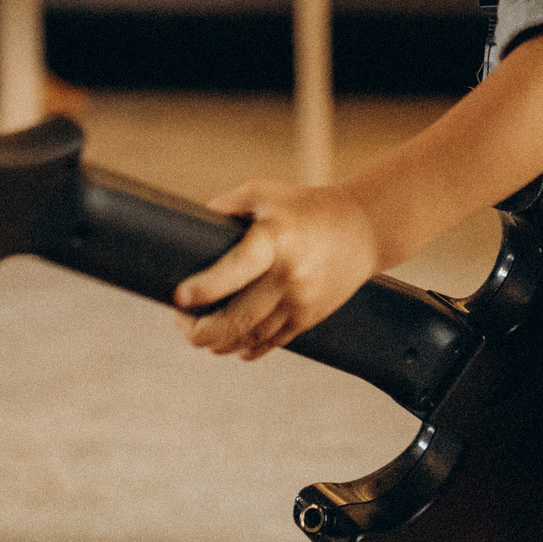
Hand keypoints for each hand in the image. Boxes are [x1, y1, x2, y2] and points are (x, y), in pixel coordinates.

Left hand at [171, 182, 380, 359]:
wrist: (363, 228)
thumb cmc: (305, 206)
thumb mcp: (265, 193)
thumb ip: (227, 205)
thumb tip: (188, 225)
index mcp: (275, 239)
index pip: (236, 270)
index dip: (206, 288)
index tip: (180, 298)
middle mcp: (289, 274)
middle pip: (239, 318)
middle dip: (202, 331)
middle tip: (182, 325)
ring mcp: (301, 300)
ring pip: (252, 337)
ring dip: (220, 343)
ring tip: (201, 334)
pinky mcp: (310, 316)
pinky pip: (272, 343)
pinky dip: (247, 349)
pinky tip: (230, 344)